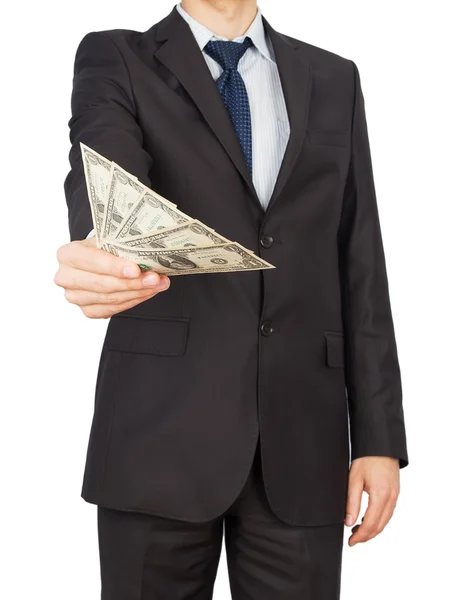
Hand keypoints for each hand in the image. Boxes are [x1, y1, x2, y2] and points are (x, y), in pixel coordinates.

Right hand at [54, 236, 169, 317]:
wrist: (100, 260)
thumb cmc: (105, 247)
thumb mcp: (110, 239)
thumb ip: (123, 246)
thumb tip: (149, 255)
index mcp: (67, 254)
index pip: (91, 260)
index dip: (114, 266)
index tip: (136, 269)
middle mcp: (66, 277)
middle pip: (102, 284)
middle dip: (132, 282)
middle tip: (155, 279)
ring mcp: (75, 297)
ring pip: (110, 299)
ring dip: (138, 292)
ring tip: (158, 284)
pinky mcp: (88, 310)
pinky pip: (114, 309)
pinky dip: (134, 301)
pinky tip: (147, 292)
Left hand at [345, 456, 399, 545]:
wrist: (381, 445)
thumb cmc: (367, 458)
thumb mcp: (354, 479)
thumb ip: (352, 502)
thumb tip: (348, 522)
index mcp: (381, 496)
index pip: (370, 524)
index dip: (360, 536)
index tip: (350, 542)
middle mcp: (391, 498)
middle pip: (380, 526)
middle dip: (366, 536)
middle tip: (352, 540)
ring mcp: (395, 496)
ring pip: (385, 521)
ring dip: (372, 529)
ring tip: (357, 531)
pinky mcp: (395, 492)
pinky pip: (388, 513)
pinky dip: (378, 520)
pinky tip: (367, 519)